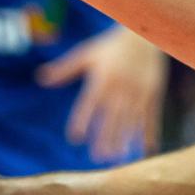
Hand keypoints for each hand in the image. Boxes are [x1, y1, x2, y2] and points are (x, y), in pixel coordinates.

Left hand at [37, 26, 167, 160]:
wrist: (143, 35)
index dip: (81, 120)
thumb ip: (65, 69)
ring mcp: (138, 92)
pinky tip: (146, 151)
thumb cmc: (109, 46)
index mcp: (102, 78)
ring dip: (124, 140)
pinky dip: (150, 134)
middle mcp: (120, 87)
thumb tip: (41, 78)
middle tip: (97, 158)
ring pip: (130, 121)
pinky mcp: (153, 94)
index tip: (74, 138)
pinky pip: (151, 117)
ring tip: (117, 159)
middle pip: (111, 117)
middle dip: (105, 137)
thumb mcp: (86, 54)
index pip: (89, 103)